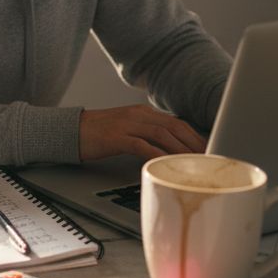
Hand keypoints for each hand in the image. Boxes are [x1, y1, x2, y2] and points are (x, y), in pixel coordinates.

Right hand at [78, 105, 206, 161]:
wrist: (71, 130)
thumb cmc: (99, 134)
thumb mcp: (126, 129)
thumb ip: (147, 134)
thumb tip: (169, 149)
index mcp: (142, 112)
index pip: (176, 122)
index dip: (194, 136)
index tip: (207, 149)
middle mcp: (137, 115)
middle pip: (174, 127)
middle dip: (193, 143)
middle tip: (206, 159)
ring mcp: (127, 125)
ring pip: (162, 135)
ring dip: (180, 150)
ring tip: (192, 163)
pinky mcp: (116, 137)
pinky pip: (141, 145)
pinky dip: (156, 155)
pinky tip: (164, 164)